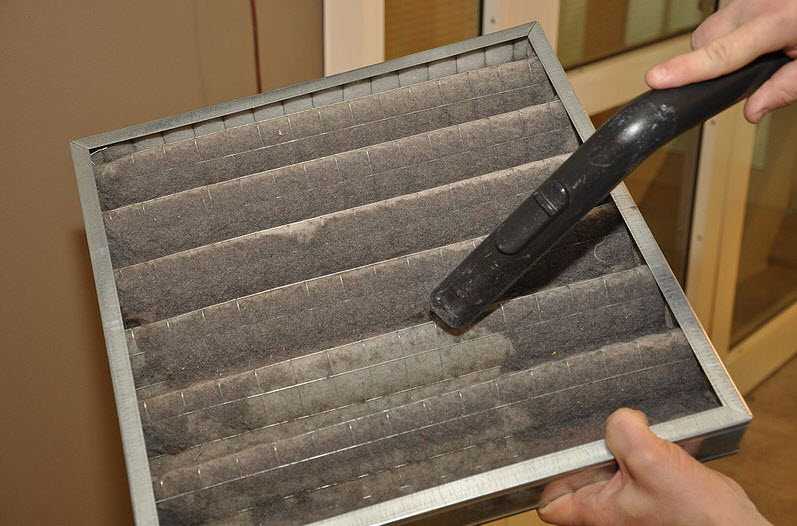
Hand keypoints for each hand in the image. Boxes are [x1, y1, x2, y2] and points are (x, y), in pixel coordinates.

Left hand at [537, 408, 770, 525]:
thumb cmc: (697, 516)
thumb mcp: (653, 462)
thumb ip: (625, 433)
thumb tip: (619, 417)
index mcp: (596, 512)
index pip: (548, 500)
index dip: (542, 473)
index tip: (540, 446)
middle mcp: (607, 509)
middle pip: (575, 473)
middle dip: (582, 446)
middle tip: (590, 420)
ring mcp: (627, 499)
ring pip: (604, 464)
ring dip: (614, 443)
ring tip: (623, 424)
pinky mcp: (648, 489)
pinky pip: (631, 462)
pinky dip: (637, 446)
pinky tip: (647, 431)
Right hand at [646, 0, 796, 122]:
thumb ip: (786, 87)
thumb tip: (751, 112)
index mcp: (779, 21)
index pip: (722, 54)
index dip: (687, 70)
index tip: (657, 80)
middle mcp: (758, 2)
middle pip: (705, 40)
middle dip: (710, 61)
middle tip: (752, 69)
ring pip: (711, 28)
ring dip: (722, 45)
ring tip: (760, 49)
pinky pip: (725, 16)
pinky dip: (733, 30)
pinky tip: (760, 35)